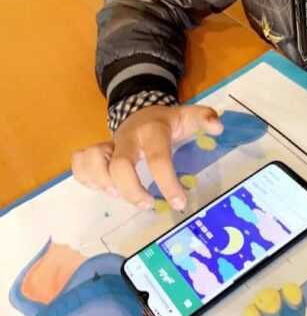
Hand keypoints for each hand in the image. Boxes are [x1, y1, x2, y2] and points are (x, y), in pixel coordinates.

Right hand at [72, 104, 222, 210]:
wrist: (140, 110)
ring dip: (102, 182)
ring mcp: (108, 144)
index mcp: (152, 131)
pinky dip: (84, 177)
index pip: (157, 157)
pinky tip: (101, 187)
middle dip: (132, 190)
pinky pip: (79, 162)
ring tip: (118, 195)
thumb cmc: (166, 122)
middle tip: (147, 204)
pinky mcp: (96, 151)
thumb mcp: (187, 116)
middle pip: (119, 166)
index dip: (167, 182)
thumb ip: (204, 118)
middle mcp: (127, 137)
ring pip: (91, 159)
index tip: (179, 203)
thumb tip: (218, 127)